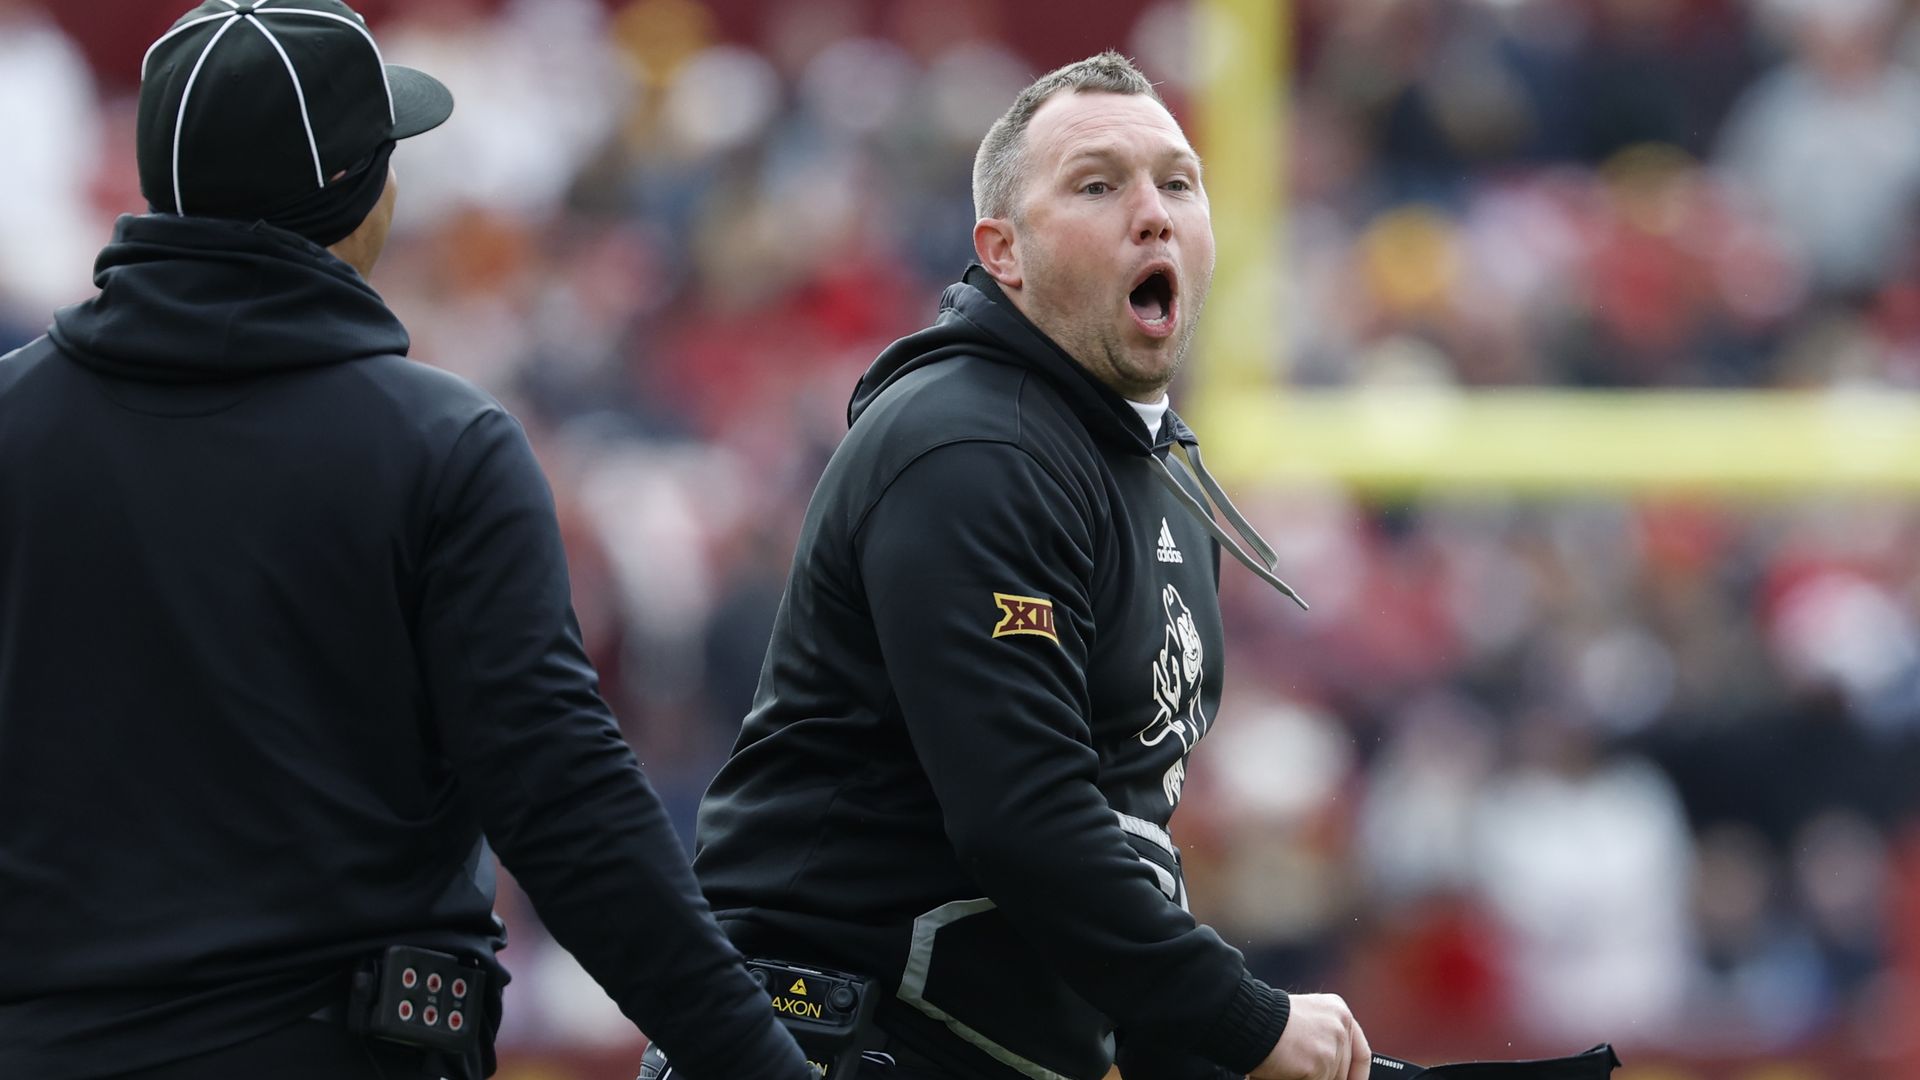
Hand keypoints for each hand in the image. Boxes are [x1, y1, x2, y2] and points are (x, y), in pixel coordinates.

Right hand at [1248, 993, 1369, 1079]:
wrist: (1249, 1021)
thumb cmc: (1266, 1022)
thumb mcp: (1305, 1020)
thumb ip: (1325, 1038)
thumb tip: (1336, 1072)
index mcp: (1338, 1010)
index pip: (1360, 1052)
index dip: (1357, 1074)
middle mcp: (1341, 1024)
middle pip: (1344, 1070)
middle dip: (1326, 1077)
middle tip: (1305, 1074)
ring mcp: (1333, 1043)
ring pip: (1331, 1079)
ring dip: (1310, 1078)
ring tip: (1289, 1068)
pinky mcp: (1322, 1061)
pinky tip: (1285, 1071)